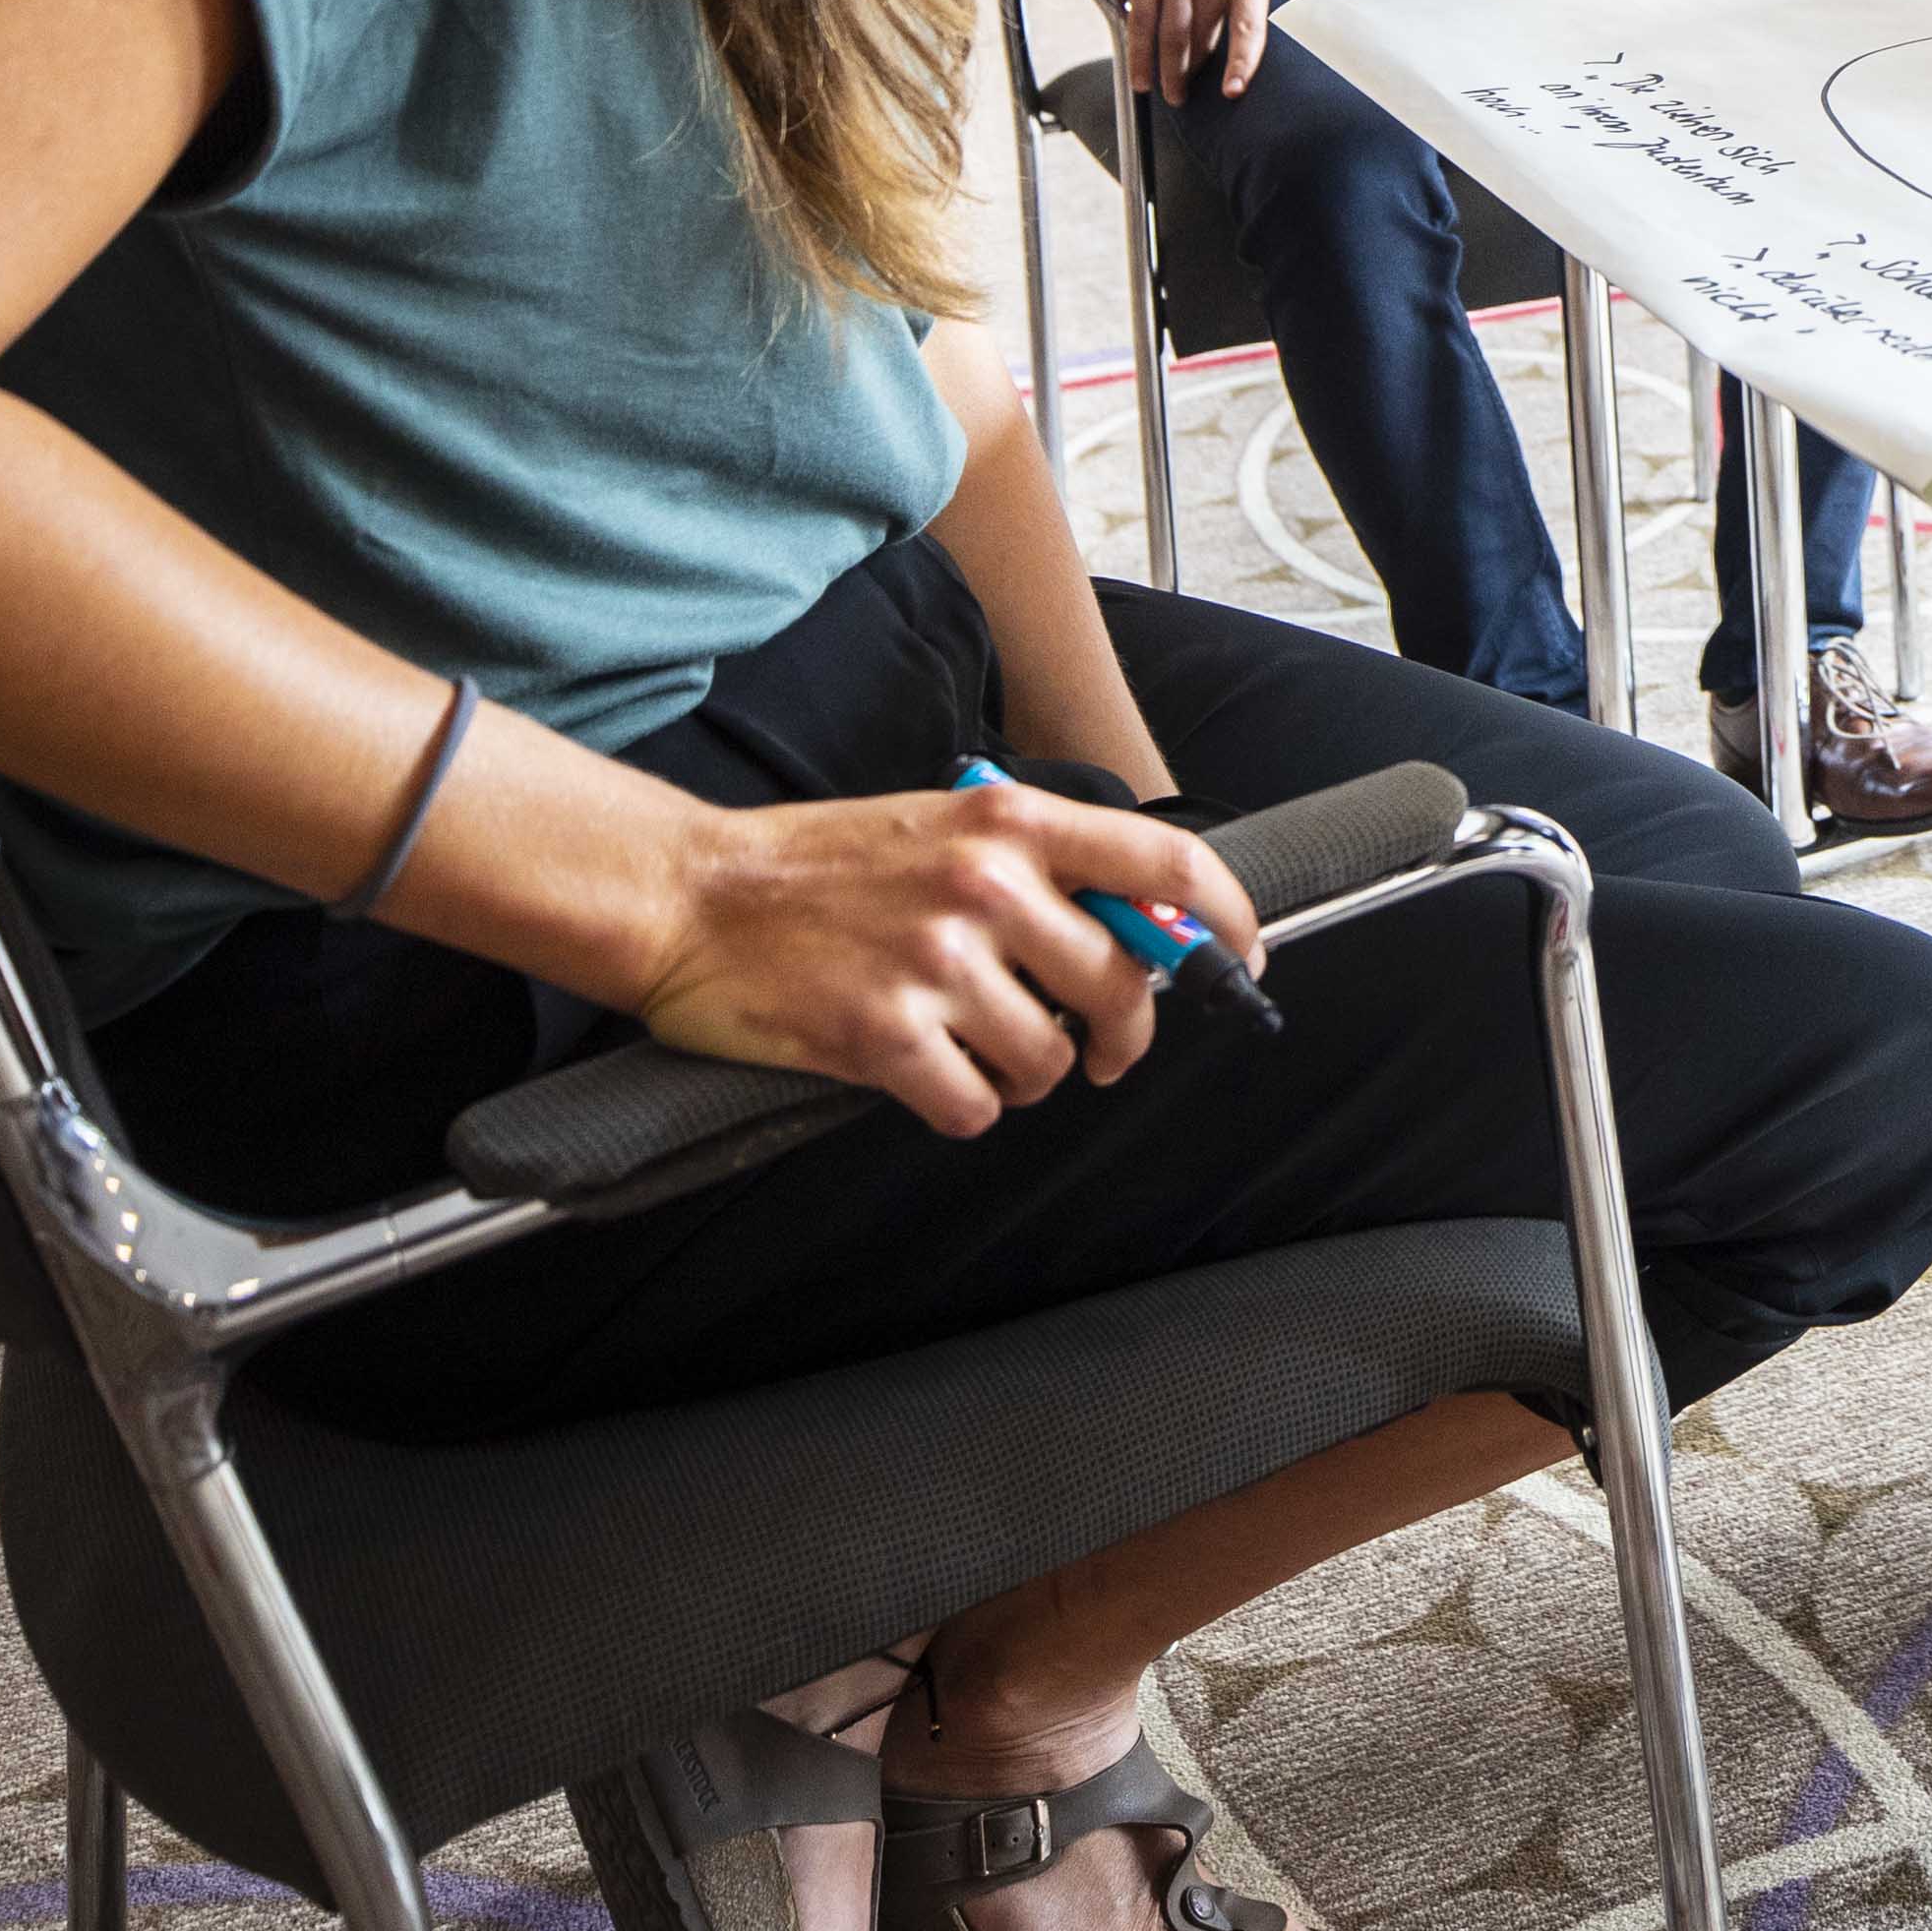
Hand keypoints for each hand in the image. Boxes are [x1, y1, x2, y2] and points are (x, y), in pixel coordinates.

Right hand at [624, 779, 1261, 1134]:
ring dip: (1024, 1073)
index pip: (1168, 867)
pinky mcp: (884, 1036)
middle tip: (1092, 1049)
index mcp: (1011, 824)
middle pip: (1121, 988)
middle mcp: (987, 887)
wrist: (689, 894)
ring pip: (1048, 1061)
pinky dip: (961, 1106)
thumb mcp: (941, 828)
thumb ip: (1038, 867)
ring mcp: (937, 963)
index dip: (1228, 921)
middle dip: (1118, 1037)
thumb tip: (1135, 932)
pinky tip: (926, 1074)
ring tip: (973, 1048)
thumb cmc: (815, 864)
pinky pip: (975, 1107)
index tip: (1242, 963)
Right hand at [1115, 0, 1271, 101]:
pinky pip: (1141, 19)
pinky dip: (1139, 53)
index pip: (1247, 25)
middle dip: (1194, 73)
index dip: (1241, 61)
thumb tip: (1237, 34)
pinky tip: (1140, 76)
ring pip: (1172, 36)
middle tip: (1187, 96)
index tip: (1233, 90)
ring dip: (1168, 71)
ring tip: (1168, 94)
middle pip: (1203, 38)